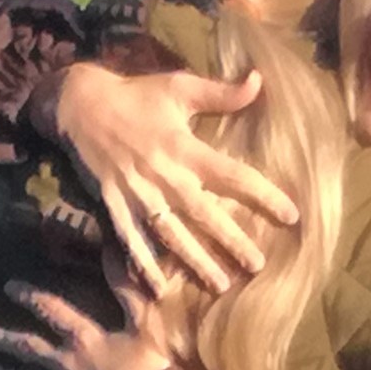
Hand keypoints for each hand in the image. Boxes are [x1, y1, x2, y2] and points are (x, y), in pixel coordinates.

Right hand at [52, 60, 297, 297]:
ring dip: (194, 261)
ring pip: (171, 234)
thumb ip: (221, 92)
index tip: (291, 215)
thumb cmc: (136, 95)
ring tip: (220, 285)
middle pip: (203, 214)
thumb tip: (260, 79)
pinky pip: (130, 239)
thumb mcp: (179, 86)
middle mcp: (163, 175)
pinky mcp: (114, 204)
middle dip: (231, 242)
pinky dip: (142, 264)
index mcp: (183, 147)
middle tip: (257, 267)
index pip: (232, 175)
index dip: (263, 195)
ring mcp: (137, 193)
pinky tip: (158, 289)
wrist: (79, 104)